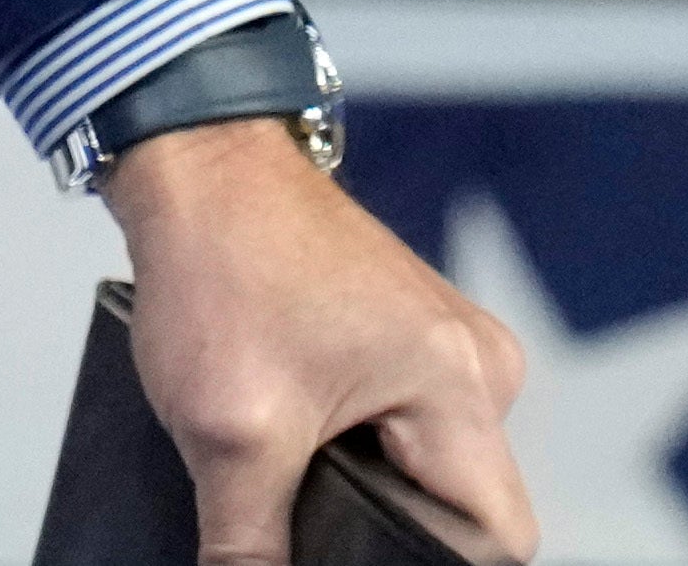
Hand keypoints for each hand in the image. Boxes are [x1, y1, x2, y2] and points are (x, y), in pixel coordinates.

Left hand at [110, 118, 537, 564]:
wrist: (190, 162)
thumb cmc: (221, 260)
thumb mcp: (227, 432)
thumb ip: (250, 541)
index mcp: (463, 383)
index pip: (497, 536)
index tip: (365, 561)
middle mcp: (473, 362)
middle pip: (461, 503)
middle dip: (389, 527)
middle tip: (312, 522)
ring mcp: (439, 344)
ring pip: (425, 463)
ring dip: (366, 484)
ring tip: (291, 478)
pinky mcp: (398, 332)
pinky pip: (398, 419)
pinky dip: (351, 442)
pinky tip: (294, 444)